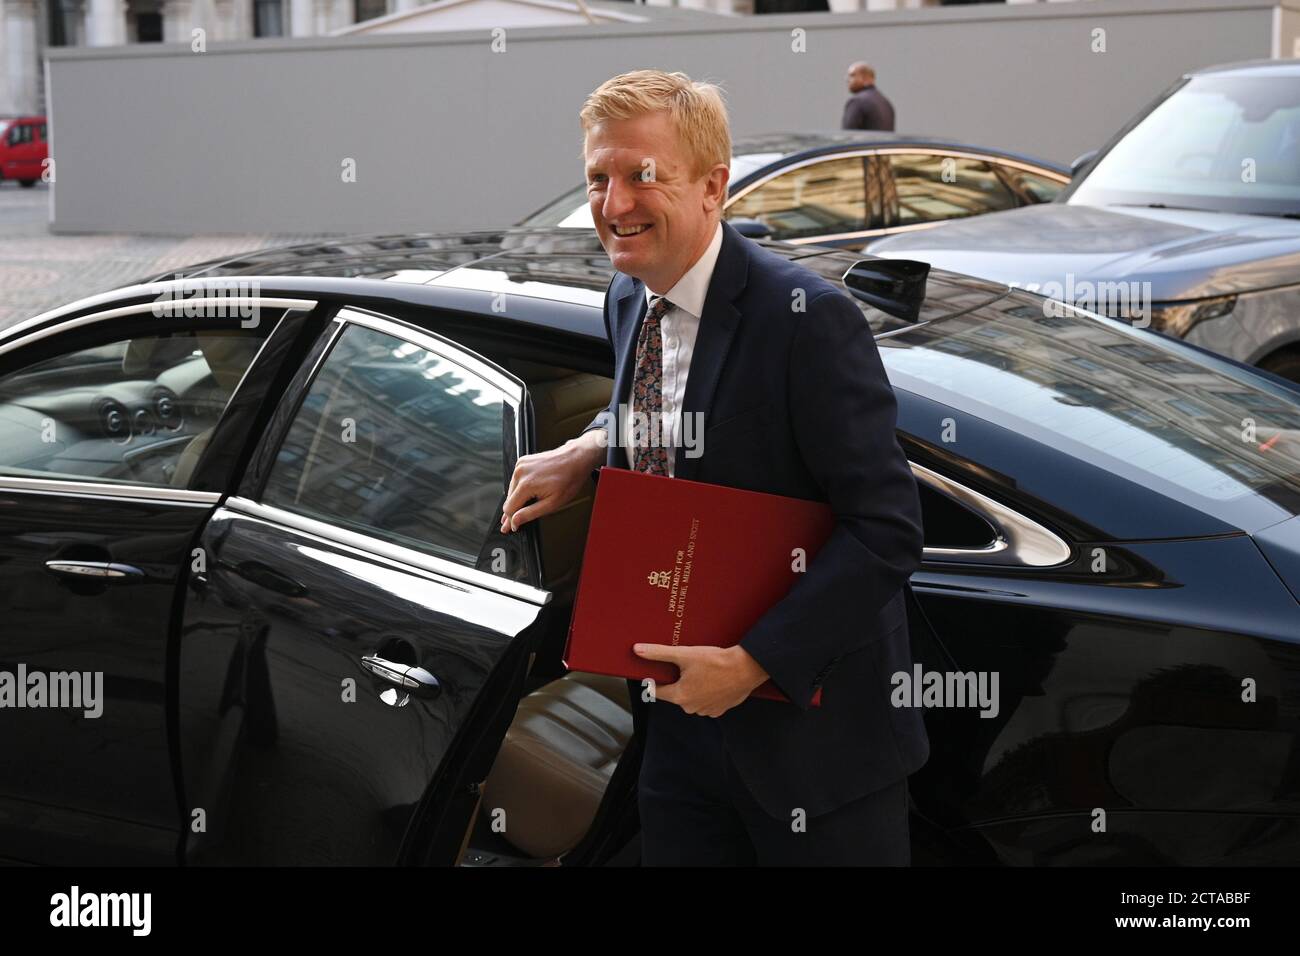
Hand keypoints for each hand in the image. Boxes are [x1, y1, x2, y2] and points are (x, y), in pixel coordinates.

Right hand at [500, 429, 604, 532]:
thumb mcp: (552, 503)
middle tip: (514, 523)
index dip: (511, 520)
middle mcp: (520, 473)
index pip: (509, 508)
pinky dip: (520, 488)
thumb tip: (515, 521)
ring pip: (511, 490)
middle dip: (513, 511)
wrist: (575, 459)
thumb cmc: (569, 479)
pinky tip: (528, 493)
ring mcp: (520, 465)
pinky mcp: (522, 461)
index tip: (511, 528)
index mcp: (526, 484)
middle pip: (508, 499)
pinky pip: (516, 480)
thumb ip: (530, 513)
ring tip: (525, 506)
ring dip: (517, 499)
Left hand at [633, 644, 769, 717]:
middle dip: (679, 680)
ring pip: (692, 697)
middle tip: (688, 665)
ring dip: (694, 686)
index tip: (657, 671)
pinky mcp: (720, 710)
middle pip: (676, 693)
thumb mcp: (684, 654)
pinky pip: (706, 701)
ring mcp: (706, 711)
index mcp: (680, 696)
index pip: (657, 691)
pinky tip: (713, 679)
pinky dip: (707, 692)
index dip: (655, 679)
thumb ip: (658, 653)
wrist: (746, 668)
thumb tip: (638, 650)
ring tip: (703, 671)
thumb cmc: (717, 661)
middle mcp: (691, 708)